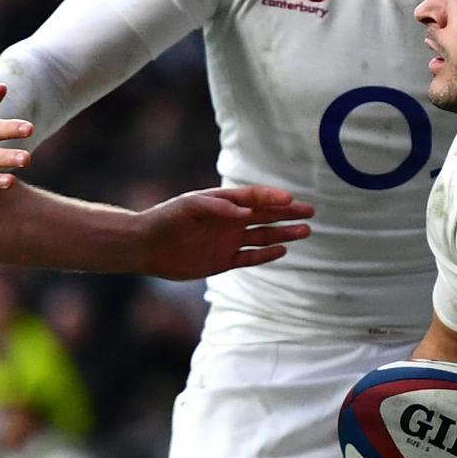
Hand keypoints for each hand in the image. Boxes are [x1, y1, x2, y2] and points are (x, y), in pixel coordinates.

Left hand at [135, 184, 313, 279]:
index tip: (289, 198)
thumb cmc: (167, 218)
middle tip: (309, 211)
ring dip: (283, 234)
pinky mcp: (223, 261)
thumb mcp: (190, 206)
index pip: (254, 198)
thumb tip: (245, 213)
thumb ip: (218, 208)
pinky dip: (266, 255)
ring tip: (305, 230)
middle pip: (265, 216)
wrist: (147, 246)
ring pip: (263, 236)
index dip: (271, 197)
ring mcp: (228, 241)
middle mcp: (230, 221)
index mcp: (223, 202)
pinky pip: (250, 257)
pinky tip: (283, 250)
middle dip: (287, 213)